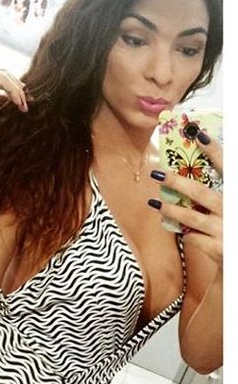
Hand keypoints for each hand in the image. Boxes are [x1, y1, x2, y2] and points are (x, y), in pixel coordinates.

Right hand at [0, 66, 27, 148]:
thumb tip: (7, 97)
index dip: (10, 85)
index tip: (21, 99)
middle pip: (1, 72)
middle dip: (16, 86)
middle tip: (25, 102)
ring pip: (4, 75)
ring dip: (17, 90)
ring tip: (23, 105)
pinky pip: (3, 81)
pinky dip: (14, 91)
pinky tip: (18, 103)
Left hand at [150, 132, 222, 267]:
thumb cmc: (234, 224)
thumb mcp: (232, 203)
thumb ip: (219, 190)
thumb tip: (196, 174)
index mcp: (237, 194)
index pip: (228, 167)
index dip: (215, 150)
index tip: (198, 135)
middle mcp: (233, 209)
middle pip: (202, 193)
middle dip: (178, 183)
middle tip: (158, 175)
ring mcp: (226, 229)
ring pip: (192, 218)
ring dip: (172, 210)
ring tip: (154, 204)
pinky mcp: (219, 248)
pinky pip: (194, 239)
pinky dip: (186, 234)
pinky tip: (179, 229)